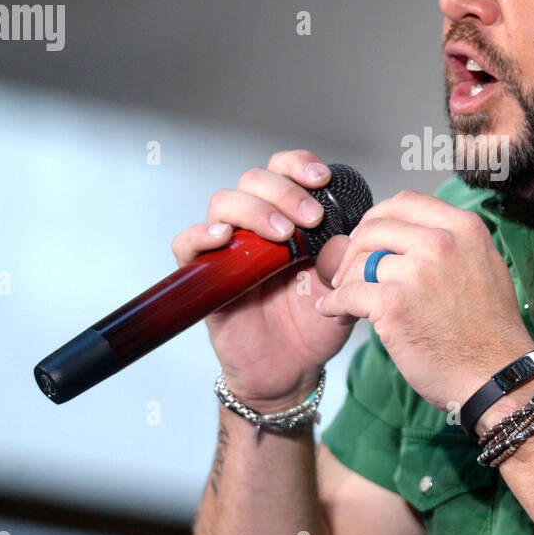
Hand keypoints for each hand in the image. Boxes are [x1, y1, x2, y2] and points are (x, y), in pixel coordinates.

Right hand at [169, 150, 354, 411]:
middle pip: (254, 180)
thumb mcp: (344, 286)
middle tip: (312, 218)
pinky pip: (186, 245)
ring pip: (223, 203)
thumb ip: (346, 256)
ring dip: (255, 210)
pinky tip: (224, 239)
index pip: (285, 171)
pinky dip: (200, 234)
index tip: (323, 180)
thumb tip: (347, 232)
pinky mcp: (206, 278)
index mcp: (290, 218)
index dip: (300, 165)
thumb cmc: (315, 323)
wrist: (293, 368)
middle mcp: (257, 227)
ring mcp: (230, 249)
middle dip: (285, 192)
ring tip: (283, 234)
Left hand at [314, 190, 533, 413]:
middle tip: (348, 270)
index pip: (404, 202)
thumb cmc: (490, 329)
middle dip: (354, 248)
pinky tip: (332, 310)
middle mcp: (440, 242)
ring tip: (344, 296)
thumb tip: (409, 235)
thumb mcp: (484, 265)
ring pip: (358, 261)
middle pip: (375, 228)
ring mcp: (416, 272)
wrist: (497, 375)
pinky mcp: (393, 305)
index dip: (378, 218)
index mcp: (463, 227)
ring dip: (345, 280)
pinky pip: (347, 293)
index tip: (369, 237)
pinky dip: (333, 303)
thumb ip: (451, 242)